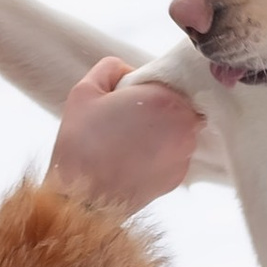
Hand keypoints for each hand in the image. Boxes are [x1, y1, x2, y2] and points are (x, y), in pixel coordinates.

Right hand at [47, 56, 201, 214]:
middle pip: (178, 103)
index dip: (147, 86)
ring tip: (128, 141)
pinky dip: (159, 153)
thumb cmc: (81, 143)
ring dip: (161, 130)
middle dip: (157, 107)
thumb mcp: (84, 90)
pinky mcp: (179, 177)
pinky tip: (133, 159)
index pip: (169, 78)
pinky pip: (174, 154)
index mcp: (165, 98)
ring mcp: (184, 153)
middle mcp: (184, 125)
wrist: (83, 198)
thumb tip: (128, 70)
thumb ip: (111, 68)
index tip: (127, 98)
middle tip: (126, 119)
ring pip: (178, 129)